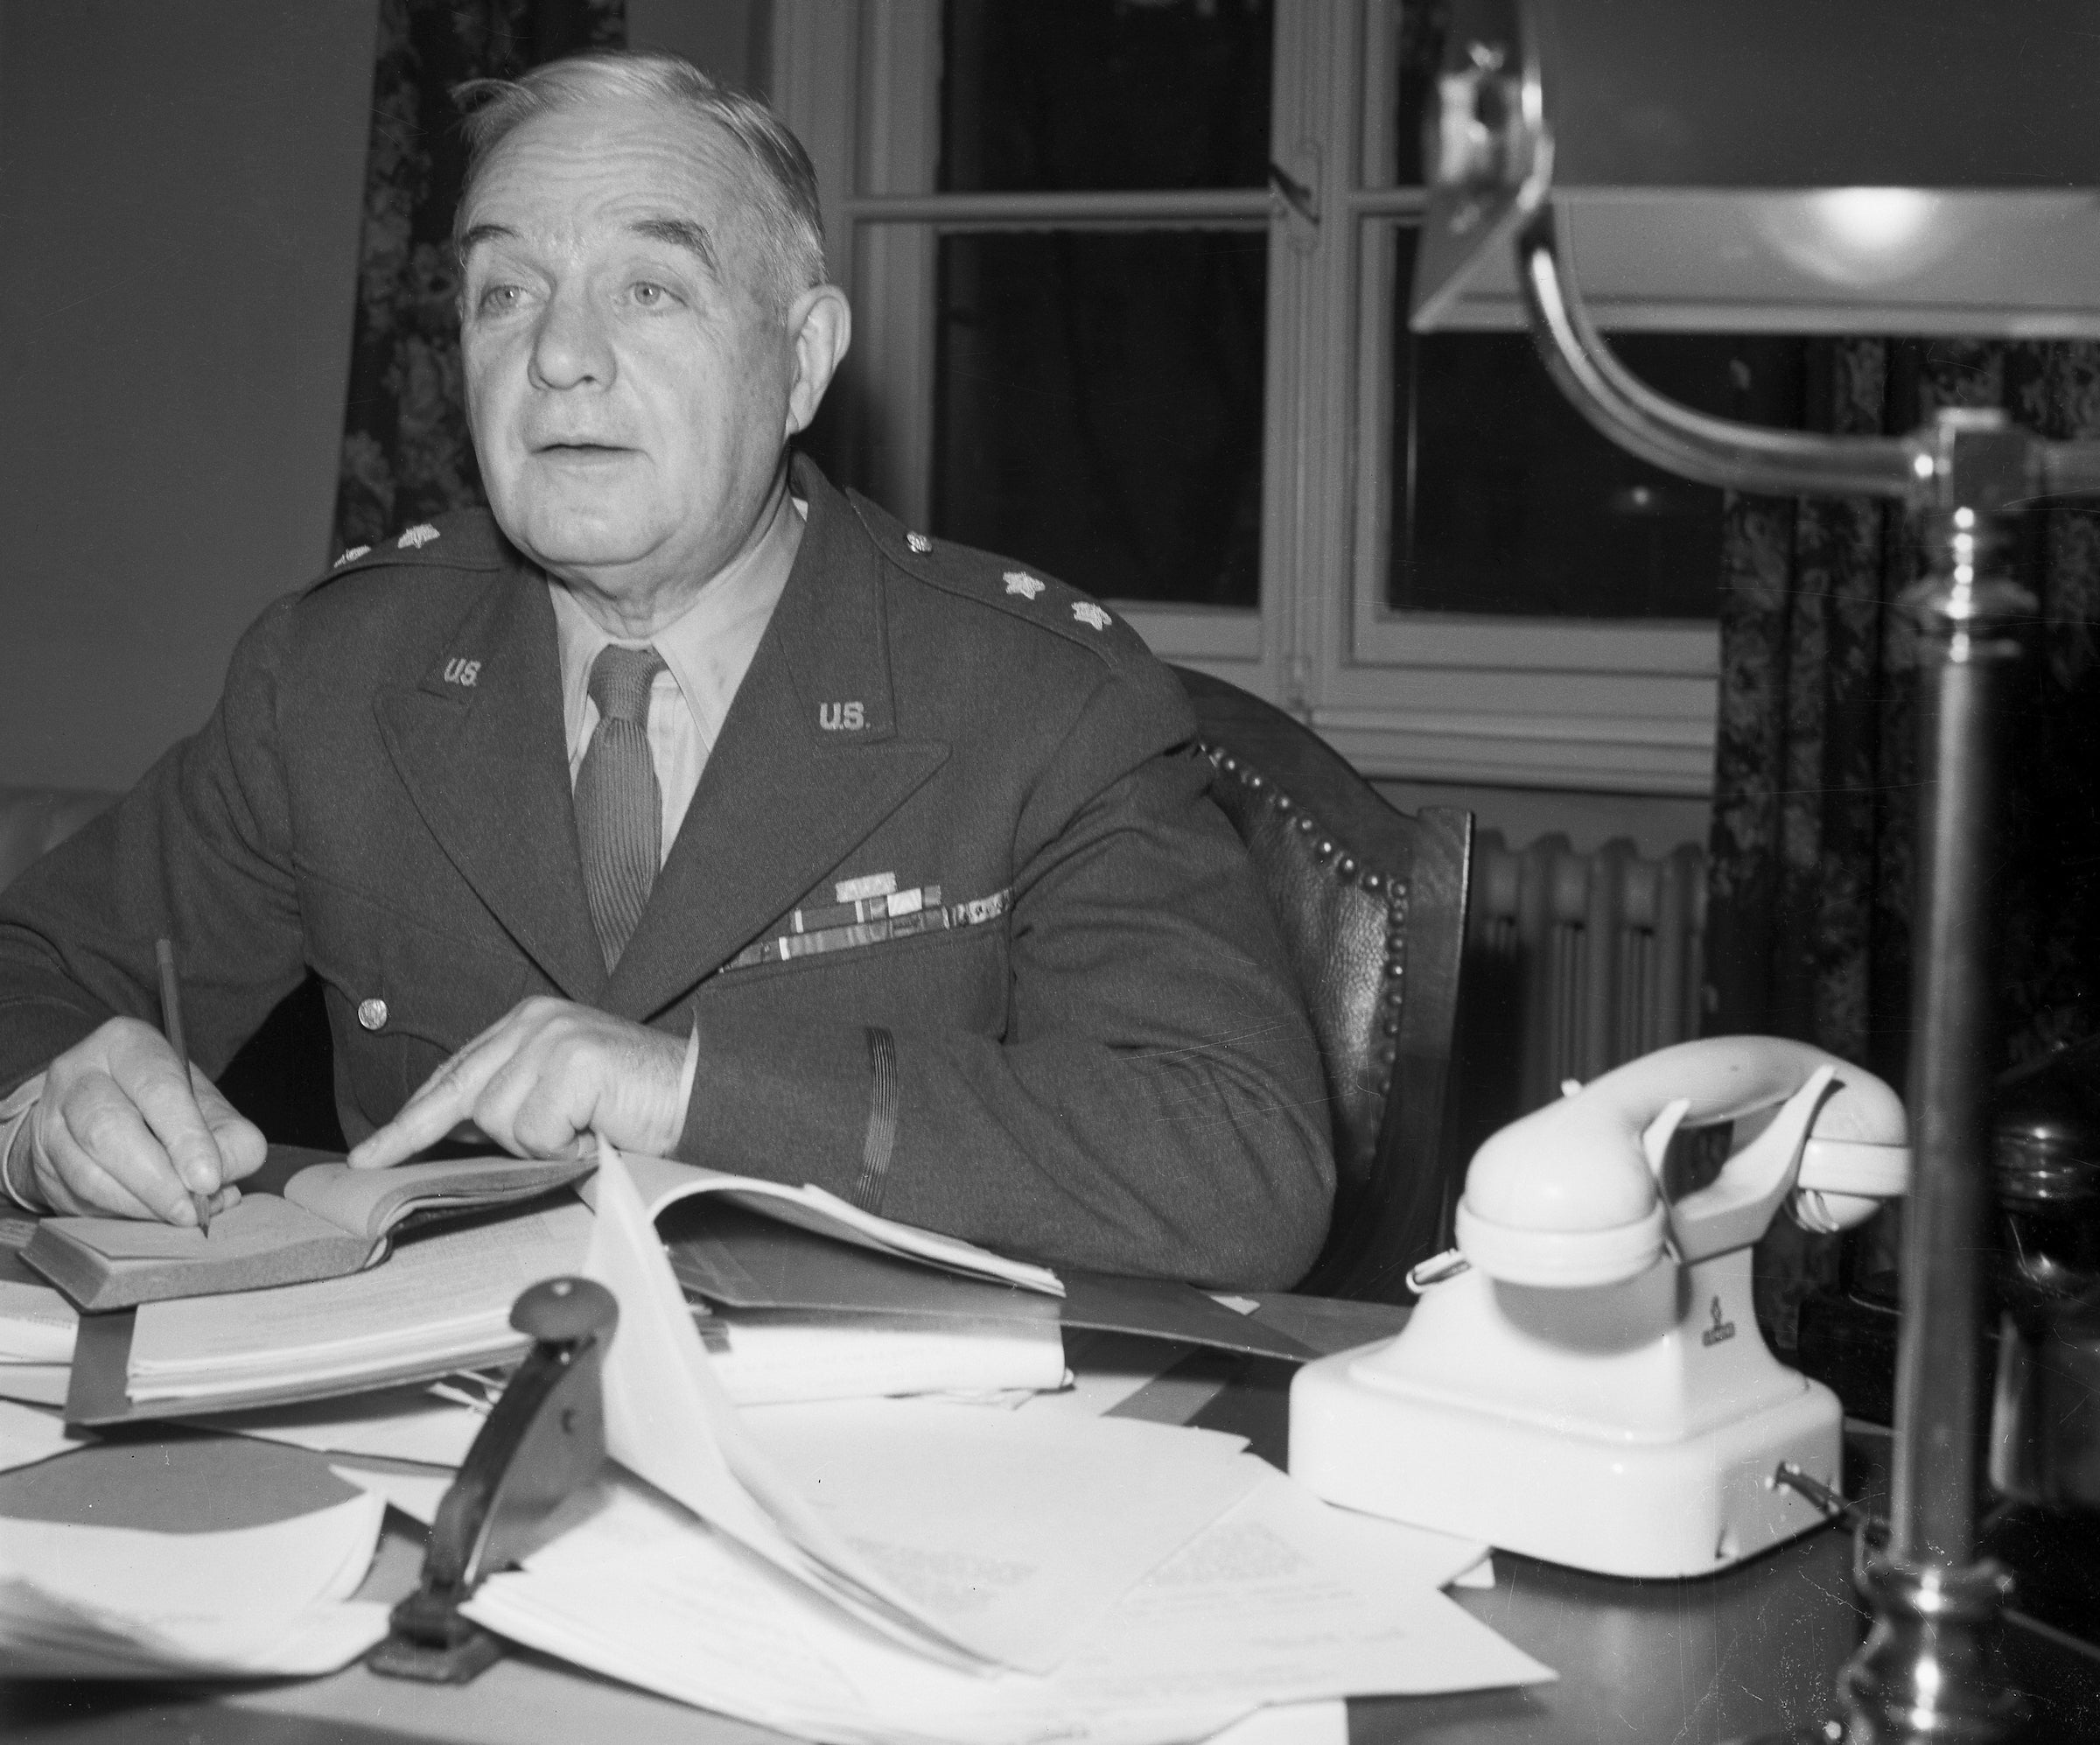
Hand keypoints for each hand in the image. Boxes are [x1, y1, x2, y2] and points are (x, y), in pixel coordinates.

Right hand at [26, 1017, 263, 1221]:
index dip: (186, 1137)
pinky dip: (118, 1212)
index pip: (158, 1087)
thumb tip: (219, 1188)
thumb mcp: (208, 1109)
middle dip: (158, 1178)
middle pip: (111, 1127)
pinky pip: (77, 1195)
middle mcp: (81, 1072)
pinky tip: (147, 1216)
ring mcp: (52, 1116)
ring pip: (88, 1169)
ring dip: (138, 1202)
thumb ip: (228, 1140)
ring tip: (177, 1216)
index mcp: (129, 1044)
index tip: (207, 1179)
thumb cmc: (165, 1108)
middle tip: (192, 1210)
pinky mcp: (40, 1159)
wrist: (100, 1115)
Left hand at [348, 997, 689, 1170]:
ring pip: (497, 1120)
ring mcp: (554, 1037)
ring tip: (587, 1134)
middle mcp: (537, 1020)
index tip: (371, 1150)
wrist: (705, 1099)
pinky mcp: (573, 1060)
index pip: (457, 1071)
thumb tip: (456, 1132)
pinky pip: (534, 1131)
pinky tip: (599, 1133)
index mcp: (531, 1021)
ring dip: (541, 1145)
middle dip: (414, 1131)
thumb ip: (513, 1103)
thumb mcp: (564, 1099)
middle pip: (460, 1092)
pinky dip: (565, 1147)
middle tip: (369, 1162)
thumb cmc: (640, 1106)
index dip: (412, 1116)